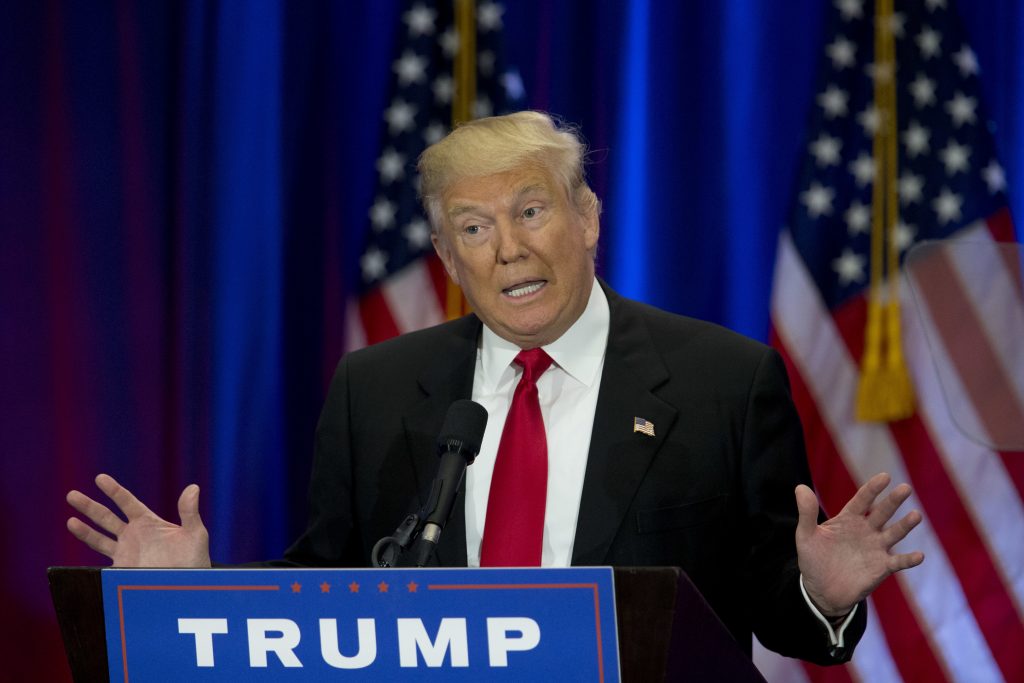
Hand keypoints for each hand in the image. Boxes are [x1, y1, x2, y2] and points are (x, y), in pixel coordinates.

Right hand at [66, 473, 211, 567]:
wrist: (187, 587)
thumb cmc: (195, 560)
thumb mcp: (195, 534)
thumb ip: (189, 512)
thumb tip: (193, 487)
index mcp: (148, 522)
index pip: (127, 502)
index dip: (113, 490)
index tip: (100, 478)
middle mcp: (133, 535)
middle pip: (106, 517)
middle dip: (89, 506)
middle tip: (71, 495)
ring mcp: (125, 551)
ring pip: (99, 536)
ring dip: (84, 528)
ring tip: (69, 519)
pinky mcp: (121, 569)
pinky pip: (100, 557)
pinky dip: (90, 551)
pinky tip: (81, 551)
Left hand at [796, 472, 923, 616]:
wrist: (820, 590)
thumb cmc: (813, 559)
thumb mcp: (805, 536)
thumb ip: (806, 513)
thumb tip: (800, 488)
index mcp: (848, 519)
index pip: (862, 499)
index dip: (873, 488)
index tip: (885, 476)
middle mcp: (865, 530)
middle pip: (882, 512)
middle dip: (893, 501)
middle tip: (905, 488)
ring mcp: (875, 548)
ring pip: (894, 533)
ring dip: (905, 526)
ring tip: (916, 515)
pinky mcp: (881, 568)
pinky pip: (898, 562)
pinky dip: (908, 560)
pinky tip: (919, 556)